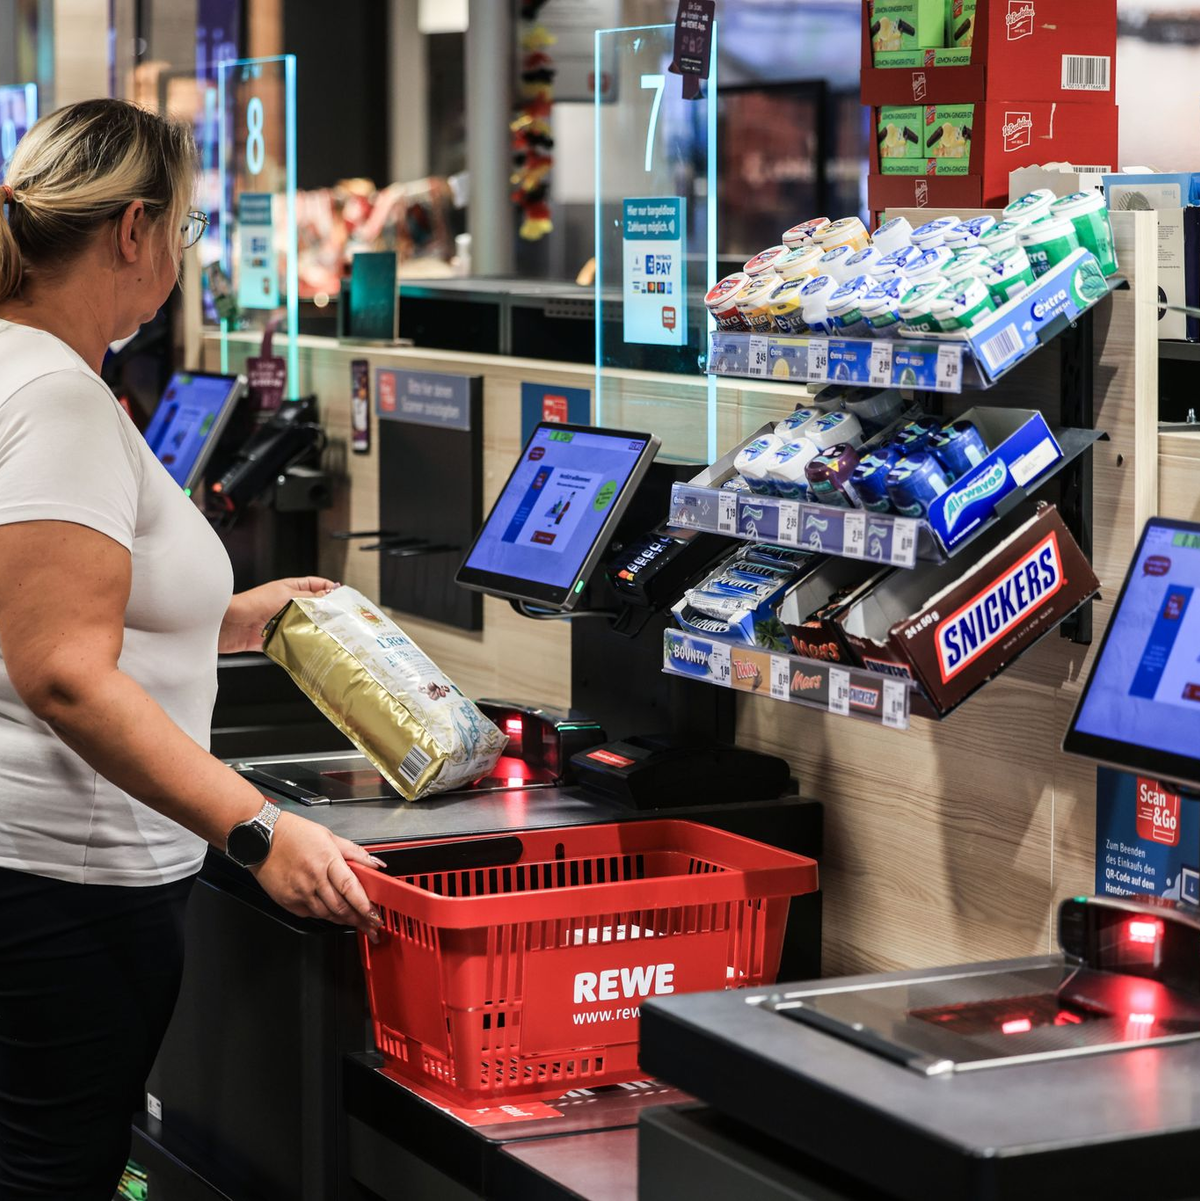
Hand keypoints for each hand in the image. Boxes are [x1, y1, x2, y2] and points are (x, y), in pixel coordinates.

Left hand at [218, 576, 340, 653]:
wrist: (231, 624)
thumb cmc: (254, 604)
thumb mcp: (288, 596)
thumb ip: (311, 598)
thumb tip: (330, 597)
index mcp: (292, 588)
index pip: (317, 586)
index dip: (331, 590)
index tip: (345, 598)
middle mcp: (289, 604)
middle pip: (315, 607)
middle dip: (327, 612)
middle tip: (342, 619)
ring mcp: (284, 621)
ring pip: (307, 625)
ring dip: (315, 629)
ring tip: (330, 633)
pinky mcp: (279, 637)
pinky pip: (296, 640)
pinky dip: (304, 643)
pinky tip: (313, 645)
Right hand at [250, 812, 384, 939]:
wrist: (261, 837)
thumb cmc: (293, 833)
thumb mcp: (329, 836)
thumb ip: (355, 852)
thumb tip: (375, 864)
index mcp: (326, 860)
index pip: (350, 888)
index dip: (364, 905)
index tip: (375, 915)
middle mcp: (313, 879)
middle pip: (340, 906)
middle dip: (359, 919)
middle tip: (371, 926)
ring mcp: (299, 892)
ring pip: (327, 914)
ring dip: (344, 920)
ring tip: (357, 923)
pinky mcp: (288, 901)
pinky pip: (311, 914)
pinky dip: (325, 916)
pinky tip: (333, 914)